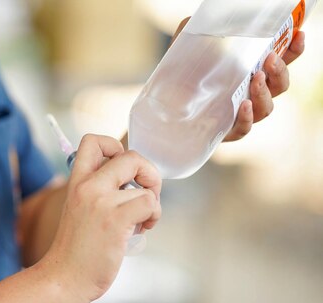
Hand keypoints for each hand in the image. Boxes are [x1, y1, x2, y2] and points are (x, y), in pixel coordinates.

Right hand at [41, 135, 161, 302]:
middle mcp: (87, 186)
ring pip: (145, 186)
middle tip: (146, 194)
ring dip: (152, 204)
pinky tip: (142, 229)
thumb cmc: (75, 250)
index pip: (93, 141)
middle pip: (131, 155)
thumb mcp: (79, 209)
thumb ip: (97, 191)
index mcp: (76, 181)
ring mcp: (101, 202)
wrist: (64, 277)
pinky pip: (149, 203)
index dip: (116, 147)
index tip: (123, 171)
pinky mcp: (115, 220)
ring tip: (140, 222)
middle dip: (149, 173)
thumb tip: (132, 182)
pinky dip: (153, 216)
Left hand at [172, 17, 305, 141]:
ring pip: (267, 108)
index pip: (282, 60)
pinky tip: (244, 105)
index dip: (294, 49)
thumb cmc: (180, 73)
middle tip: (269, 59)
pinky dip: (248, 118)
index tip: (297, 36)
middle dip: (280, 71)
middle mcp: (251, 92)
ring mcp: (240, 113)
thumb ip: (203, 30)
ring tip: (256, 79)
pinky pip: (244, 129)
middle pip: (280, 85)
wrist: (158, 104)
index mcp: (250, 70)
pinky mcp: (225, 131)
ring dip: (265, 93)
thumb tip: (208, 16)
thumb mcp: (190, 46)